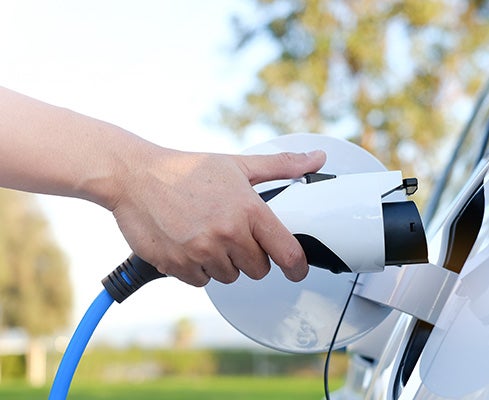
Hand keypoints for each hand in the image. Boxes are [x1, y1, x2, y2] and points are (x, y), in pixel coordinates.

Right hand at [111, 148, 325, 286]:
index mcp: (248, 210)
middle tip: (233, 234)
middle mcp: (228, 234)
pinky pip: (201, 282)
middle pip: (258, 270)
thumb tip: (317, 159)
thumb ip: (281, 166)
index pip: (287, 253)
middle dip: (250, 256)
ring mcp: (202, 252)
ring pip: (229, 276)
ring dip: (222, 262)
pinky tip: (188, 243)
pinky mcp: (178, 266)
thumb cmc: (186, 170)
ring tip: (206, 234)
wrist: (135, 176)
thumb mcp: (237, 164)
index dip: (297, 267)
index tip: (297, 271)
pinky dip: (197, 269)